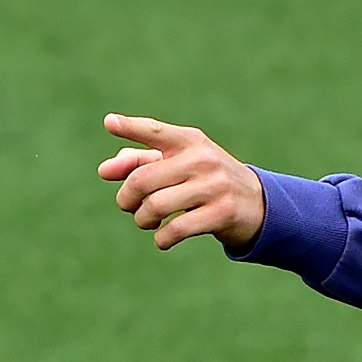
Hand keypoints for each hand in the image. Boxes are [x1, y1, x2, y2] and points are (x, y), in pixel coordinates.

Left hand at [98, 113, 264, 250]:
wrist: (256, 202)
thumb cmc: (206, 180)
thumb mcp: (179, 164)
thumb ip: (141, 162)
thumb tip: (105, 170)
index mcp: (191, 141)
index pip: (156, 132)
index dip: (131, 128)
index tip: (109, 123)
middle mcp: (203, 158)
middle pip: (142, 180)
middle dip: (126, 199)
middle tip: (130, 206)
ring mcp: (215, 185)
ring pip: (155, 206)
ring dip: (142, 220)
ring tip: (148, 222)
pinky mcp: (222, 212)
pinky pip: (175, 229)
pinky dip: (161, 238)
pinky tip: (164, 237)